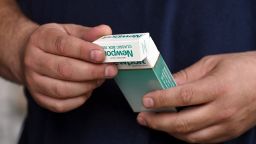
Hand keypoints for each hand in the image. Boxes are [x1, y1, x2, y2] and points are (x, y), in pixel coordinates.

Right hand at [23, 23, 116, 112]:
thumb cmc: (55, 43)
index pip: (63, 45)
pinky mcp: (39, 98)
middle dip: (92, 72)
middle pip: (64, 70)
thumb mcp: (70, 31)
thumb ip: (88, 33)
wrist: (31, 55)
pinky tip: (88, 89)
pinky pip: (61, 105)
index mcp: (41, 39)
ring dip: (87, 86)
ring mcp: (34, 82)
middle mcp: (33, 61)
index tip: (102, 55)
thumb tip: (106, 31)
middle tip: (111, 70)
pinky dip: (79, 99)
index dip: (84, 51)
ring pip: (63, 90)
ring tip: (101, 79)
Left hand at [137, 51, 255, 142]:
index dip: (161, 100)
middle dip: (158, 122)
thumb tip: (166, 83)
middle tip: (142, 117)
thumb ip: (187, 75)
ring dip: (168, 131)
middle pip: (183, 122)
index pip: (183, 97)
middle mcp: (222, 109)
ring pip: (191, 136)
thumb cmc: (242, 68)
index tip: (145, 100)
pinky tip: (174, 129)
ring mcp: (227, 125)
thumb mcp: (212, 63)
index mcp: (218, 87)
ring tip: (154, 123)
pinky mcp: (230, 133)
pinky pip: (202, 140)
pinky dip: (185, 136)